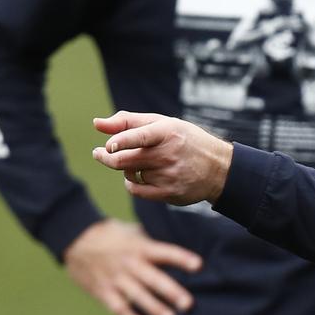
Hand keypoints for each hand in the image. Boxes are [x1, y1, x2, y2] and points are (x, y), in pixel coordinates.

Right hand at [64, 218, 201, 314]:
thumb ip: (153, 242)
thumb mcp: (134, 232)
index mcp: (141, 247)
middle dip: (171, 292)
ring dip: (154, 309)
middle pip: (153, 279)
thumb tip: (178, 248)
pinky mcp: (103, 291)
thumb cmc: (112, 234)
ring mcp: (116, 279)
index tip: (199, 265)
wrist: (75, 238)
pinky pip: (119, 308)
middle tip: (187, 304)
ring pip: (137, 296)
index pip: (165, 252)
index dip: (182, 258)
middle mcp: (130, 263)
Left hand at [92, 111, 234, 205]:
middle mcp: (168, 154)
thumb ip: (128, 122)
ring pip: (129, 173)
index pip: (140, 137)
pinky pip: (135, 190)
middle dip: (105, 157)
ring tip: (142, 163)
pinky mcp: (168, 193)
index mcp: (168, 132)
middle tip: (99, 153)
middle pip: (122, 160)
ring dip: (128, 168)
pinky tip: (141, 176)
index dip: (121, 141)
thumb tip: (96, 124)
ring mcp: (168, 175)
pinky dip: (132, 183)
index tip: (108, 146)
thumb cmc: (185, 140)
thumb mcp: (163, 124)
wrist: (218, 168)